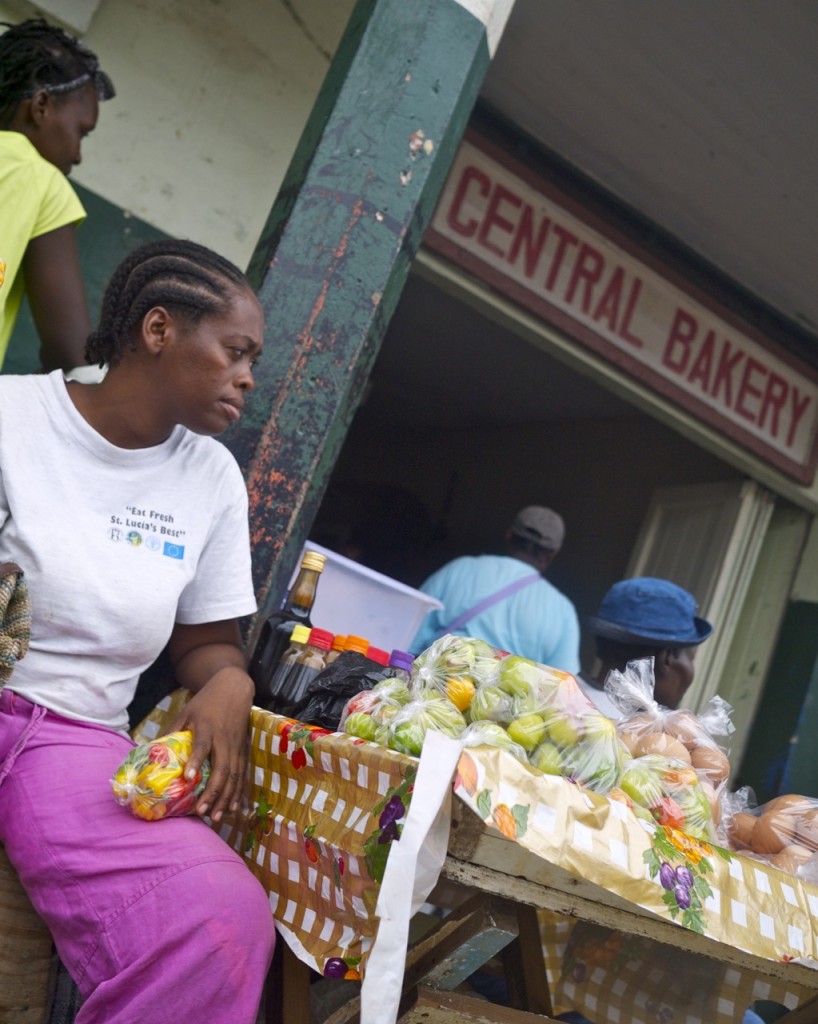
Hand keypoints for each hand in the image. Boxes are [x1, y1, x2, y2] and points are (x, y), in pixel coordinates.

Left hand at [170, 666, 253, 821]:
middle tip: (201, 812)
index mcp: (207, 727)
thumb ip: (173, 731)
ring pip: (234, 776)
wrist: (234, 688)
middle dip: (213, 792)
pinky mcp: (244, 750)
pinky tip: (235, 808)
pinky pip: (243, 774)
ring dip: (226, 798)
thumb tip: (153, 751)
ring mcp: (236, 746)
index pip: (202, 745)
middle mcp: (224, 739)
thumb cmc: (206, 701)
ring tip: (216, 816)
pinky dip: (239, 792)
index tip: (188, 777)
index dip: (196, 761)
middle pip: (222, 768)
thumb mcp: (186, 711)